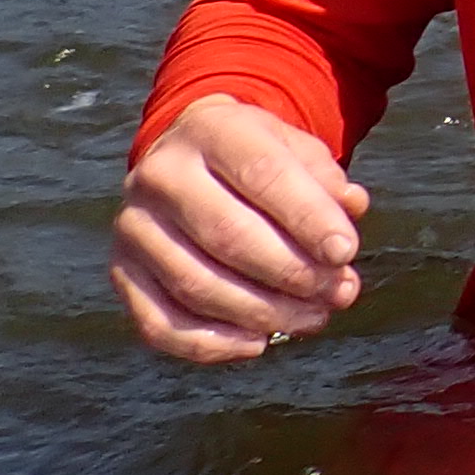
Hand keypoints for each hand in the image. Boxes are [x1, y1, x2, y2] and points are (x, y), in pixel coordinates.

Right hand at [111, 95, 368, 363]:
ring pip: (196, 285)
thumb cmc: (257, 160)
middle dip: (292, 273)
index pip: (263, 175)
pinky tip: (257, 343)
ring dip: (262, 313)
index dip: (309, 219)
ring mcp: (134, 227)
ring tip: (312, 318)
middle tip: (340, 293)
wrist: (188, 157)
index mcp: (210, 130)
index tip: (346, 252)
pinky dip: (211, 344)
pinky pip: (160, 324)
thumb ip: (327, 181)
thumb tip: (352, 210)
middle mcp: (160, 176)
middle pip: (228, 235)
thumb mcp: (297, 150)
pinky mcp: (121, 273)